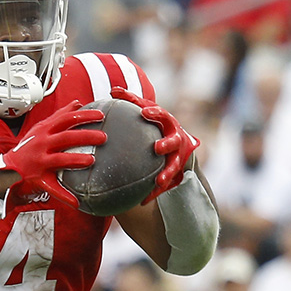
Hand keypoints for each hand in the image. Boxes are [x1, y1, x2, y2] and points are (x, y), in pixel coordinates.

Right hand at [0, 100, 107, 207]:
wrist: (5, 169)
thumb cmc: (26, 148)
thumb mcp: (40, 128)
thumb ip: (59, 116)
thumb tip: (77, 104)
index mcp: (44, 130)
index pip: (66, 119)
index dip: (84, 116)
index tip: (100, 115)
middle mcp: (42, 143)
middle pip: (66, 137)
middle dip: (86, 136)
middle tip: (103, 137)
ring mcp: (40, 161)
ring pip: (60, 159)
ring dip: (76, 159)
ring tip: (91, 160)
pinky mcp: (38, 177)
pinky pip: (52, 187)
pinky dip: (64, 195)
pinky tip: (76, 202)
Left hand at [110, 87, 199, 202]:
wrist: (180, 148)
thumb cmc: (157, 127)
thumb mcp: (148, 114)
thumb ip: (132, 102)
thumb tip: (111, 90)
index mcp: (168, 123)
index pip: (163, 115)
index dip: (155, 113)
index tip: (145, 111)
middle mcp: (177, 139)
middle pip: (174, 141)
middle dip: (167, 144)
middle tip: (157, 148)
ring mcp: (179, 157)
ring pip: (175, 166)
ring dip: (167, 173)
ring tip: (159, 180)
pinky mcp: (178, 173)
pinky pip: (167, 185)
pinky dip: (156, 192)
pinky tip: (144, 200)